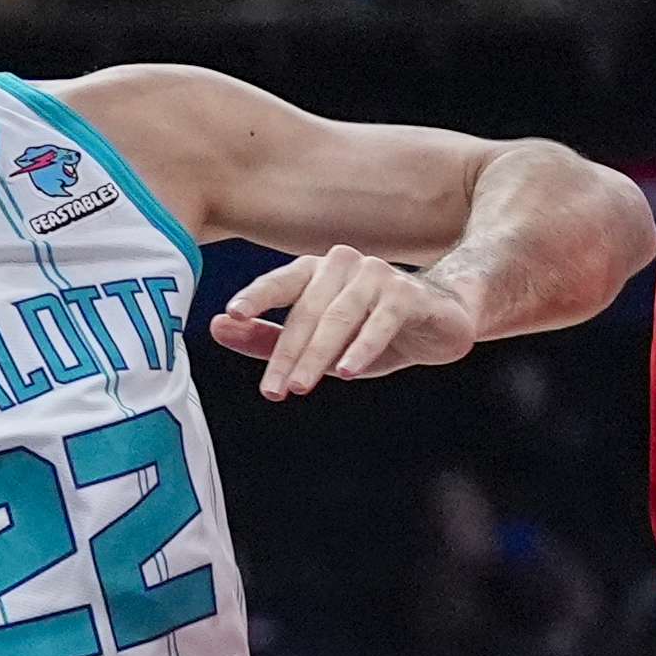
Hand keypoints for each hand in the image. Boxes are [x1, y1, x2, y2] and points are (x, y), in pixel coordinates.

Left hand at [207, 246, 477, 398]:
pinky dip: (362, 347)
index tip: (230, 314)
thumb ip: (266, 337)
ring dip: (318, 354)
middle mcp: (344, 265)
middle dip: (287, 353)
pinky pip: (380, 321)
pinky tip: (347, 371)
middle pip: (308, 311)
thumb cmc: (369, 331)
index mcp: (317, 271)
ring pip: (339, 316)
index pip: (281, 282)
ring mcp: (378, 276)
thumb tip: (214, 327)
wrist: (441, 323)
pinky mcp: (409, 294)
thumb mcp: (318, 342)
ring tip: (300, 386)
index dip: (255, 296)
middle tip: (273, 390)